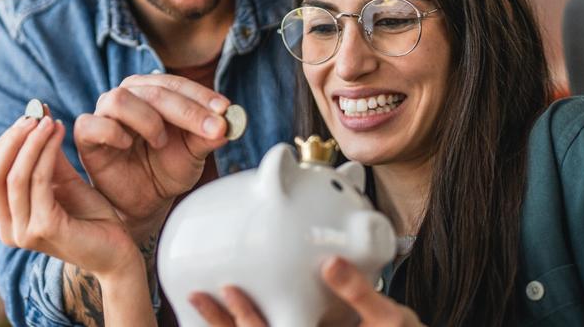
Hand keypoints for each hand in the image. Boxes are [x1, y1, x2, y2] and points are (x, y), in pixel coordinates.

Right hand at [0, 116, 139, 276]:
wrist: (118, 250)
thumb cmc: (90, 216)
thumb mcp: (63, 179)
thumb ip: (45, 154)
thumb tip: (35, 113)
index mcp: (6, 218)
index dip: (5, 140)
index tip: (29, 116)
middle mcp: (8, 229)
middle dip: (13, 138)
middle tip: (36, 114)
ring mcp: (24, 232)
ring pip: (15, 175)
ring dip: (32, 141)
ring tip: (51, 121)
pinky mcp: (45, 228)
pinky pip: (39, 181)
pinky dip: (47, 153)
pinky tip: (61, 134)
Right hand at [73, 74, 229, 238]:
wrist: (144, 200)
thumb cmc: (167, 169)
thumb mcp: (194, 153)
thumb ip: (208, 136)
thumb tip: (229, 123)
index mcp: (152, 92)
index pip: (176, 84)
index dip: (201, 96)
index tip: (225, 111)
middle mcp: (127, 96)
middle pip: (153, 89)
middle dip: (187, 110)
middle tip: (212, 129)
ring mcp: (104, 114)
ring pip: (120, 99)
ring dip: (147, 119)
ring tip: (161, 141)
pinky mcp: (86, 136)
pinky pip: (91, 124)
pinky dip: (112, 132)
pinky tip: (128, 145)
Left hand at [186, 257, 425, 326]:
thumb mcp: (388, 319)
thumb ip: (358, 292)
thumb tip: (329, 263)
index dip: (245, 317)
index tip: (226, 289)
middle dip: (221, 322)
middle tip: (195, 296)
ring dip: (227, 324)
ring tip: (202, 300)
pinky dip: (250, 322)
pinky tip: (234, 306)